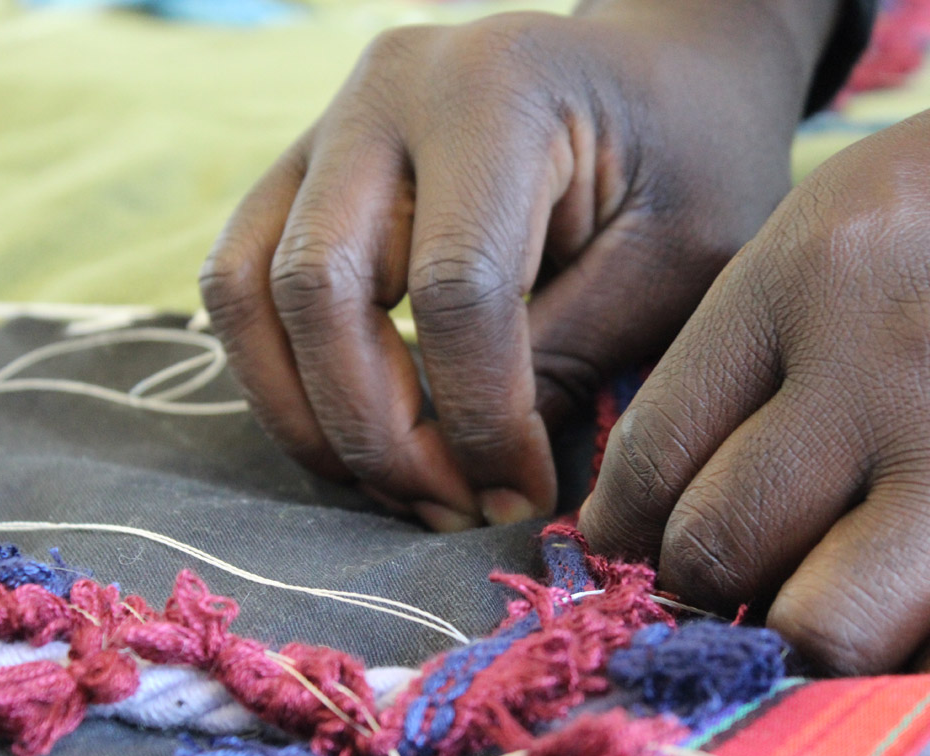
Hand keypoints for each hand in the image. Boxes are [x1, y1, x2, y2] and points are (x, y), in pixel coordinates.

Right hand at [200, 0, 837, 529]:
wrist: (656, 73)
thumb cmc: (689, 160)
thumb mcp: (671, 262)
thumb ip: (562, 359)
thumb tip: (477, 481)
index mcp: (498, 92)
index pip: (453, 288)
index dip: (479, 418)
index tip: (520, 493)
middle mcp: (388, 90)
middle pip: (320, 288)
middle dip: (377, 433)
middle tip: (448, 508)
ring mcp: (330, 122)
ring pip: (250, 290)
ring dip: (307, 413)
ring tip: (393, 482)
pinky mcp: (304, 166)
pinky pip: (240, 280)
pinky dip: (280, 372)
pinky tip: (353, 427)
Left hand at [581, 77, 929, 674]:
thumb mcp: (827, 222)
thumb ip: (743, 346)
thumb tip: (658, 488)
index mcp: (803, 279)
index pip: (654, 451)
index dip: (616, 523)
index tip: (621, 543)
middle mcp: (885, 364)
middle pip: (721, 545)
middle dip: (693, 578)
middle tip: (712, 571)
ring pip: (832, 624)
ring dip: (798, 632)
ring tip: (807, 595)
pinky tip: (919, 622)